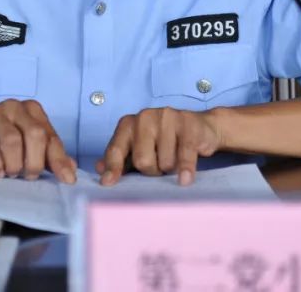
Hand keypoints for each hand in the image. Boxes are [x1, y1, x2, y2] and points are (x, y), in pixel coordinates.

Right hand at [0, 99, 75, 182]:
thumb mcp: (27, 147)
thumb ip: (48, 156)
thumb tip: (71, 171)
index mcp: (32, 110)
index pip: (51, 136)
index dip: (59, 160)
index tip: (67, 181)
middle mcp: (15, 107)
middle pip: (35, 135)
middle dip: (34, 162)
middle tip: (27, 177)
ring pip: (12, 141)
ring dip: (14, 165)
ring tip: (10, 174)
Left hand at [98, 107, 222, 185]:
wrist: (201, 127)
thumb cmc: (165, 141)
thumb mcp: (140, 148)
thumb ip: (120, 159)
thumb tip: (99, 168)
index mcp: (128, 124)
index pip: (116, 149)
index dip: (112, 168)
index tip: (107, 183)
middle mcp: (145, 117)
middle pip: (142, 161)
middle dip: (152, 171)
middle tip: (160, 167)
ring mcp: (167, 118)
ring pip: (165, 162)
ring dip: (171, 169)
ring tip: (175, 160)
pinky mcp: (188, 124)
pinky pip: (185, 154)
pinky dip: (185, 170)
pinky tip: (185, 179)